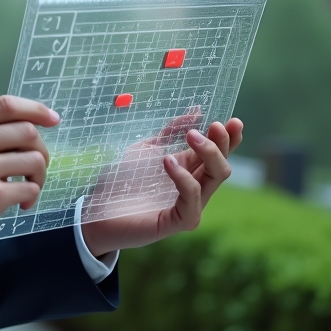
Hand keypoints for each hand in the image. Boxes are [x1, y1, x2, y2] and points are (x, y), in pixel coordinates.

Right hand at [0, 96, 56, 268]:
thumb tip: (26, 129)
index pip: (6, 105)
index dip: (36, 109)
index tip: (53, 119)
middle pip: (27, 131)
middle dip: (40, 150)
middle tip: (33, 169)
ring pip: (34, 159)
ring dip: (38, 176)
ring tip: (26, 188)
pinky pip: (30, 188)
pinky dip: (32, 196)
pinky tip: (20, 204)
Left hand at [80, 117, 242, 258]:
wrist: (96, 209)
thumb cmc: (121, 180)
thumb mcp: (145, 148)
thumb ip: (170, 132)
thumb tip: (197, 110)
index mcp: (188, 169)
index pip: (218, 154)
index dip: (230, 139)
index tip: (235, 122)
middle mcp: (193, 188)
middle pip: (221, 165)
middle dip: (220, 143)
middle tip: (213, 125)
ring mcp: (189, 206)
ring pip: (215, 179)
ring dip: (208, 153)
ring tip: (191, 136)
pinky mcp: (178, 221)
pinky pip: (193, 200)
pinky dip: (184, 178)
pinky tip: (168, 162)